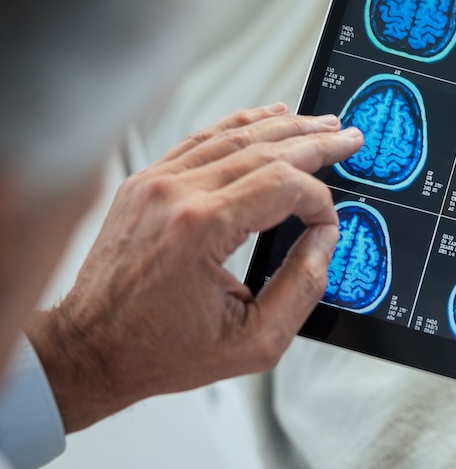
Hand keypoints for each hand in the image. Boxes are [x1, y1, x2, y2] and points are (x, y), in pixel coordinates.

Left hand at [25, 103, 363, 431]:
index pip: (283, 186)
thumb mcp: (254, 341)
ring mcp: (154, 183)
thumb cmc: (161, 351)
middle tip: (350, 138)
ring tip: (321, 125)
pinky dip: (240, 126)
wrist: (91, 350)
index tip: (328, 226)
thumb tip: (324, 240)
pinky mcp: (144, 183)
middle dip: (316, 143)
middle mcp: (175, 194)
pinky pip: (200, 140)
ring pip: (233, 136)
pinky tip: (268, 118)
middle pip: (263, 149)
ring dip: (284, 127)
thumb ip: (303, 287)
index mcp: (201, 228)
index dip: (319, 202)